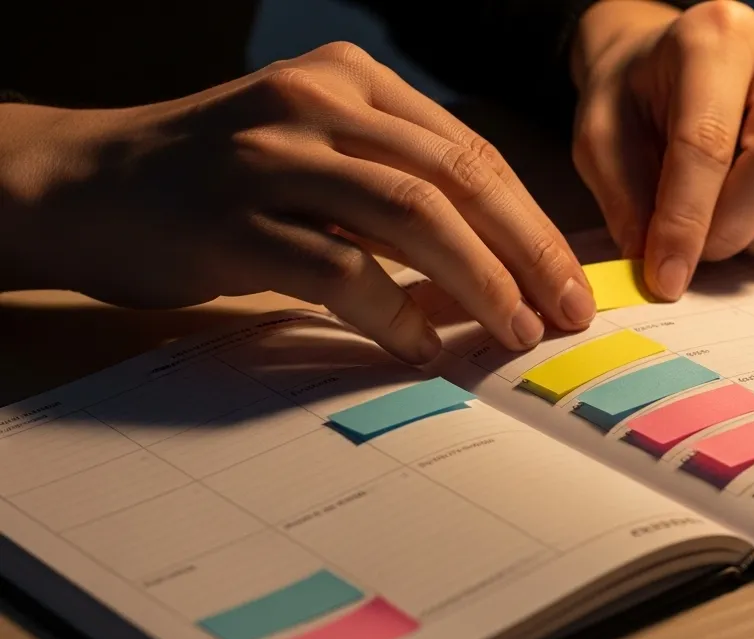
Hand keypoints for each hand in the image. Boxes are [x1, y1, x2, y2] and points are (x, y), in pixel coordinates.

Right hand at [0, 43, 596, 362]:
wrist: (88, 185)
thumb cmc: (219, 179)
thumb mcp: (315, 151)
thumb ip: (395, 185)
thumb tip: (499, 263)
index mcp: (349, 80)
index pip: (470, 152)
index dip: (531, 222)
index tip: (569, 280)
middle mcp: (315, 104)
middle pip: (456, 178)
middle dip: (526, 252)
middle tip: (565, 312)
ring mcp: (272, 157)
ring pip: (412, 216)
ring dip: (478, 283)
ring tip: (514, 331)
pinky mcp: (233, 220)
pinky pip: (340, 270)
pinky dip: (393, 313)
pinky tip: (421, 348)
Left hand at [571, 0, 753, 299]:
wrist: (675, 66)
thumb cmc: (639, 97)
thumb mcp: (602, 136)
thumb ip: (625, 199)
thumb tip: (659, 267)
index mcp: (715, 36)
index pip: (708, 141)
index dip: (686, 220)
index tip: (667, 276)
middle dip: (735, 228)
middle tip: (700, 252)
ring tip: (730, 230)